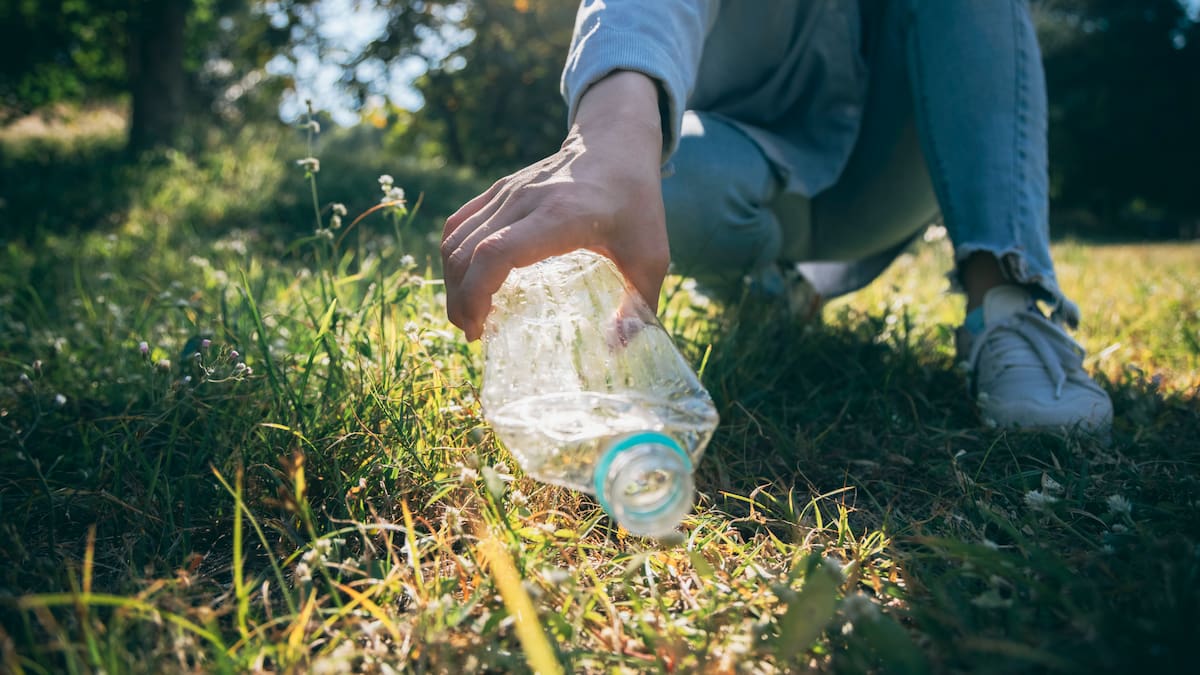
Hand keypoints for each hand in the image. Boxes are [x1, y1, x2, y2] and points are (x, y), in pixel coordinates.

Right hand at [440, 72, 666, 340]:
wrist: (617, 143)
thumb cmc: (636, 204)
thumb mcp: (651, 256)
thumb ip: (640, 307)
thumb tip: (617, 349)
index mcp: (560, 216)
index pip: (496, 252)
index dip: (476, 293)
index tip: (480, 328)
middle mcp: (526, 200)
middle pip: (467, 251)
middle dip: (459, 299)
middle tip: (473, 333)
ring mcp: (508, 191)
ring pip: (456, 238)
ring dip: (452, 281)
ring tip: (466, 316)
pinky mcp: (499, 189)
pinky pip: (459, 224)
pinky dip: (453, 256)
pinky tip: (464, 284)